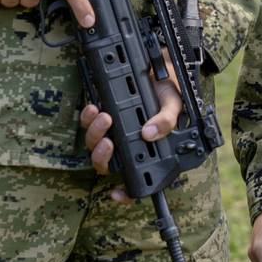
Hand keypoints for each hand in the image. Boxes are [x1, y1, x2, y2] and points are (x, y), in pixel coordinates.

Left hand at [80, 51, 183, 202]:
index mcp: (148, 149)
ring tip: (104, 117)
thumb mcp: (174, 105)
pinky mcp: (102, 115)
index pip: (136, 179)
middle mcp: (128, 145)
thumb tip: (149, 133)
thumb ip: (166, 121)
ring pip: (94, 144)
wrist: (159, 68)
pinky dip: (88, 117)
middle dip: (102, 155)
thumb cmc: (168, 92)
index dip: (125, 193)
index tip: (115, 193)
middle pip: (107, 163)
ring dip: (95, 133)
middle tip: (108, 141)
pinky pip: (87, 123)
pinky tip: (94, 108)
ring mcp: (113, 131)